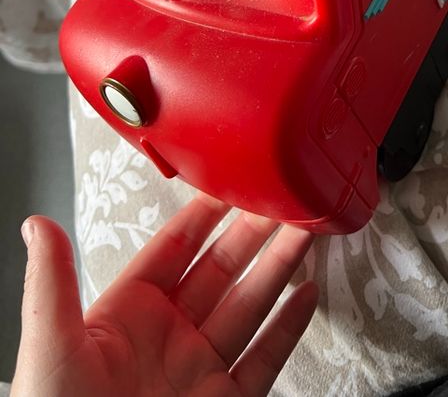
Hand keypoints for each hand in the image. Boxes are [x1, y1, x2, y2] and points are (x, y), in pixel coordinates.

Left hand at [11, 195, 318, 396]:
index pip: (175, 248)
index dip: (205, 213)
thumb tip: (38, 222)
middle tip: (281, 198)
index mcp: (128, 312)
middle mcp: (169, 334)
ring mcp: (200, 369)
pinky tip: (306, 296)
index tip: (231, 181)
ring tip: (303, 232)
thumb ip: (52, 282)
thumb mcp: (51, 344)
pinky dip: (289, 328)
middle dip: (252, 232)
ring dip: (278, 267)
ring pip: (249, 305)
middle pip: (221, 270)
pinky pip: (264, 359)